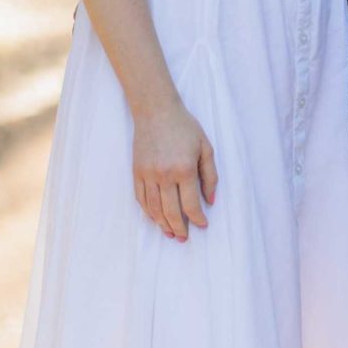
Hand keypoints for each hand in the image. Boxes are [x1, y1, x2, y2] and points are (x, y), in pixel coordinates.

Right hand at [132, 100, 216, 241]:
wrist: (155, 110)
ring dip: (162, 224)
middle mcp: (164, 175)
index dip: (197, 218)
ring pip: (154, 208)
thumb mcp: (205, 148)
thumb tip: (211, 201)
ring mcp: (148, 174)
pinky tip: (155, 218)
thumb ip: (210, 176)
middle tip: (184, 237)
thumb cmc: (184, 127)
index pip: (191, 204)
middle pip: (171, 211)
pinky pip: (141, 198)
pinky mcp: (137, 171)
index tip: (202, 224)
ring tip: (170, 233)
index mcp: (184, 169)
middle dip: (179, 228)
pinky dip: (148, 211)